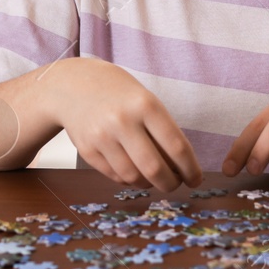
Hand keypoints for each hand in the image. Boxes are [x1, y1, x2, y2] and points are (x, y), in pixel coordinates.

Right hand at [36, 58, 201, 190]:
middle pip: (155, 168)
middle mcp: (123, 121)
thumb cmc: (119, 93)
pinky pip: (115, 176)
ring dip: (150, 184)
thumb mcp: (145, 99)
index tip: (195, 179)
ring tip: (155, 179)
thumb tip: (181, 168)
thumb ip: (162, 129)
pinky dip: (130, 180)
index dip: (190, 169)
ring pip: (134, 177)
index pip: (176, 146)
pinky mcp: (87, 150)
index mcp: (145, 105)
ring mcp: (102, 137)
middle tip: (176, 183)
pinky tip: (135, 172)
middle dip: (171, 183)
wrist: (73, 84)